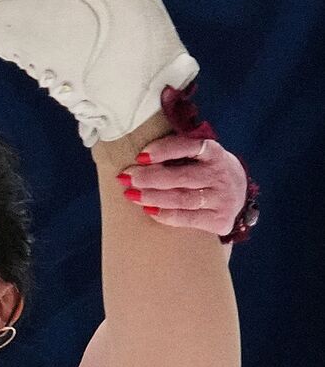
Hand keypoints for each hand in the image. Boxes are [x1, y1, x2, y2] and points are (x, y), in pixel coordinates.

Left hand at [116, 135, 247, 236]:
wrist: (240, 195)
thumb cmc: (208, 170)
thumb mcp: (202, 154)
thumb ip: (178, 151)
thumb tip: (138, 155)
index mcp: (214, 152)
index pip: (188, 147)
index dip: (164, 150)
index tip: (140, 156)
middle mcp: (220, 174)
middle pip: (181, 177)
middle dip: (150, 178)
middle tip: (126, 178)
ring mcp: (222, 198)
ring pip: (182, 199)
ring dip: (153, 197)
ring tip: (131, 195)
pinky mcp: (220, 220)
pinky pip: (187, 219)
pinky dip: (165, 215)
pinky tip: (149, 210)